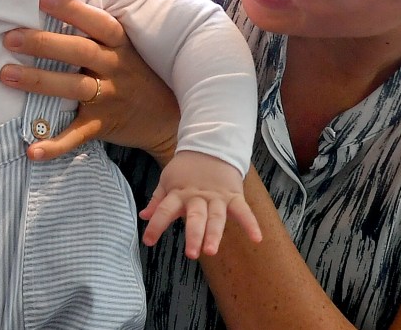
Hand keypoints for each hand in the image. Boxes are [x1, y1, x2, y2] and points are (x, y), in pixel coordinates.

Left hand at [2, 0, 179, 166]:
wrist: (168, 117)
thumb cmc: (138, 74)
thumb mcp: (127, 49)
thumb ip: (98, 33)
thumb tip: (54, 3)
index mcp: (121, 46)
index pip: (98, 23)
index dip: (72, 10)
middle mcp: (116, 69)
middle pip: (80, 52)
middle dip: (44, 44)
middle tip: (10, 38)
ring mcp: (110, 98)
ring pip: (73, 87)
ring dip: (39, 81)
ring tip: (6, 75)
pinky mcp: (103, 125)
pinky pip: (76, 135)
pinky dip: (54, 145)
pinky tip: (31, 149)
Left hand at [139, 151, 262, 257]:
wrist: (211, 145)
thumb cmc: (187, 168)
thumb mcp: (168, 180)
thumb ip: (157, 201)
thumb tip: (144, 216)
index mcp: (179, 193)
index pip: (164, 210)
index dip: (156, 225)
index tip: (148, 241)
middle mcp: (198, 197)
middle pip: (196, 217)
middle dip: (194, 235)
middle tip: (192, 253)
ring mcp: (217, 197)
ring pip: (217, 217)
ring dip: (215, 234)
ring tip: (212, 251)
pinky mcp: (233, 195)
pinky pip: (243, 210)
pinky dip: (251, 224)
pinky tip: (257, 238)